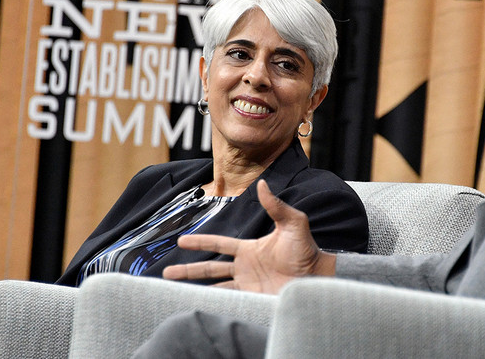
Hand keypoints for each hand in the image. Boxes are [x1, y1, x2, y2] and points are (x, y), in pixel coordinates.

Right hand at [163, 179, 336, 293]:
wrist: (317, 275)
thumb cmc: (307, 249)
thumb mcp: (292, 222)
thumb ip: (276, 206)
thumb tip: (262, 184)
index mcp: (249, 248)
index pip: (219, 244)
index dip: (201, 241)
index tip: (181, 241)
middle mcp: (244, 266)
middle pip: (210, 268)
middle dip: (188, 269)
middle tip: (167, 271)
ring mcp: (247, 284)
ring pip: (214, 286)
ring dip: (195, 287)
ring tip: (174, 289)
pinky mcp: (252, 299)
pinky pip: (229, 300)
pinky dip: (214, 300)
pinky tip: (198, 301)